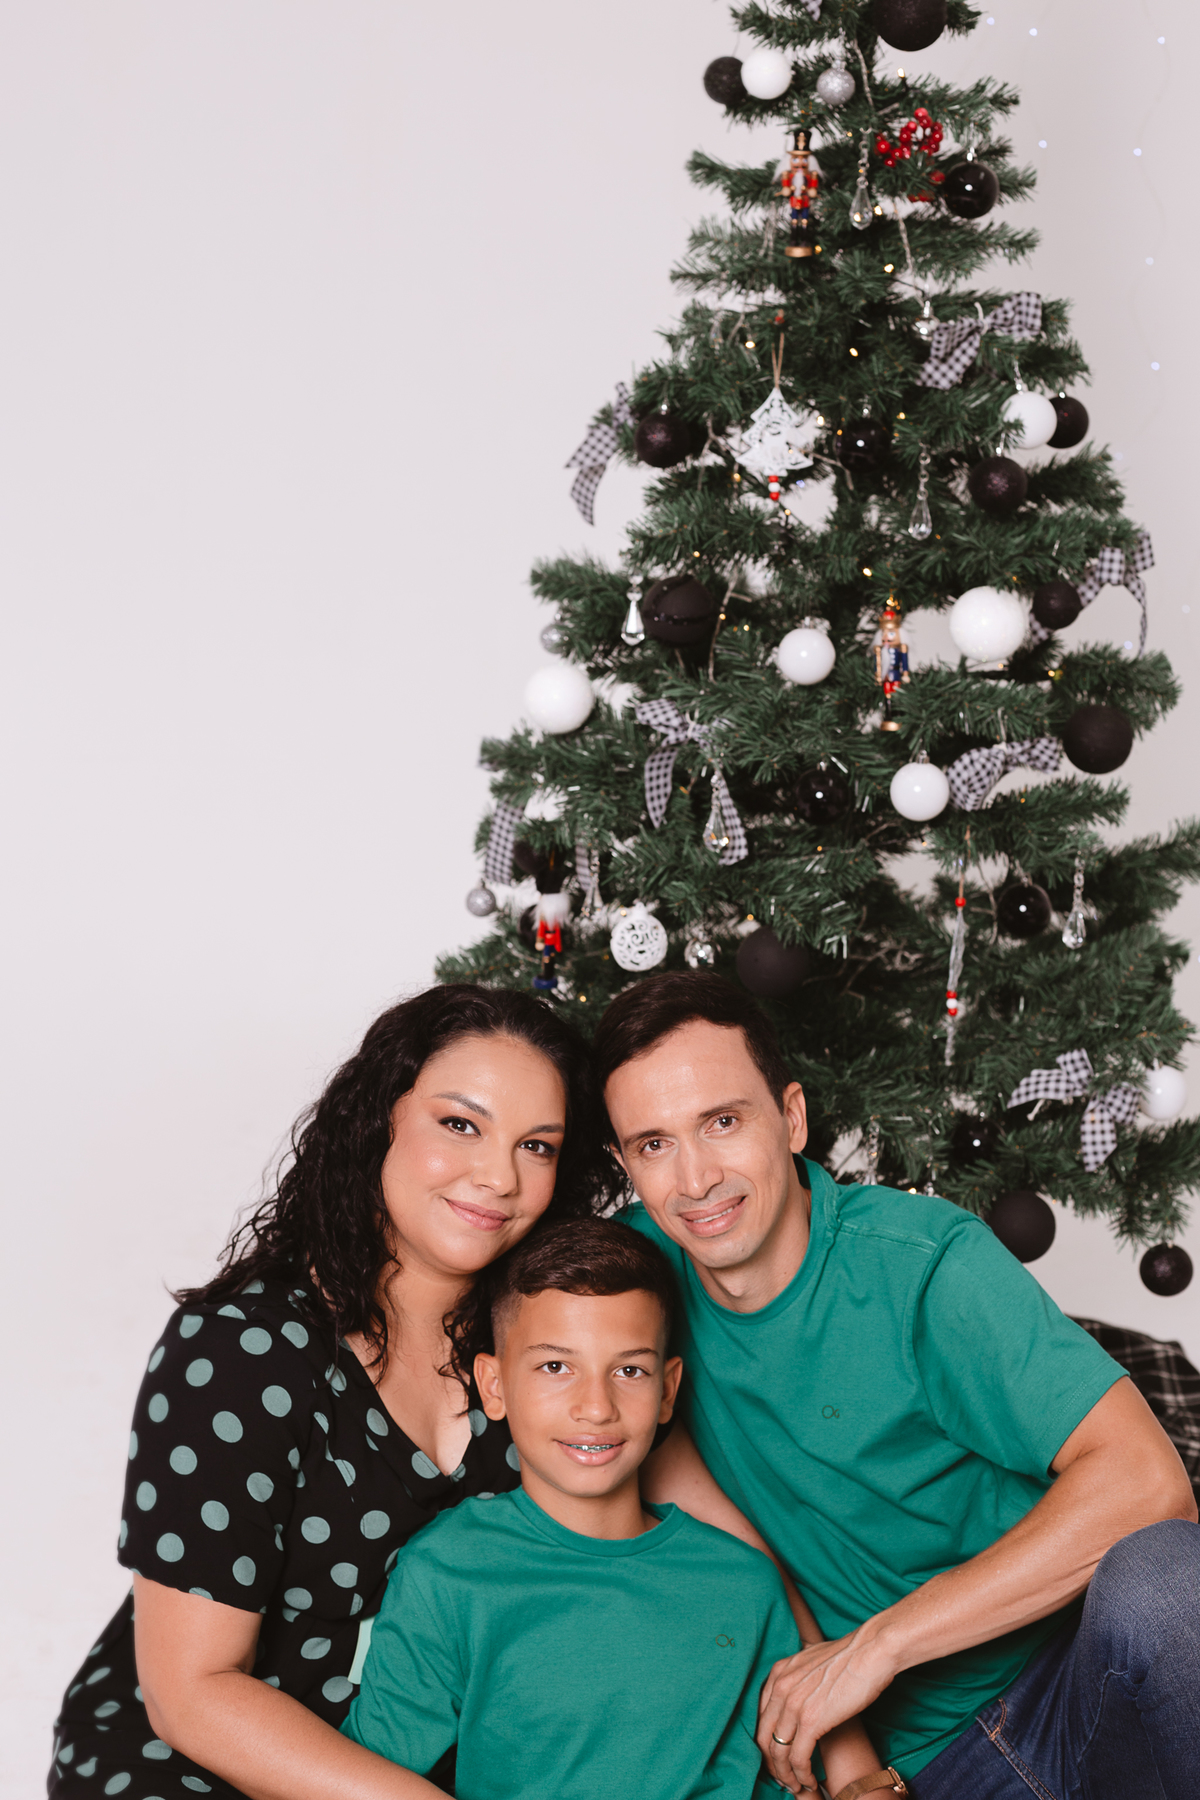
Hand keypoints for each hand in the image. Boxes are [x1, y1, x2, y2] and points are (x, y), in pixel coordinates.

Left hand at [756, 1626, 894, 1794]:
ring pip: (778, 1752)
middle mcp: (780, 1687)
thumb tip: (803, 1693)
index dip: (768, 1743)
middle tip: (783, 1779)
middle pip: (764, 1737)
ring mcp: (793, 1704)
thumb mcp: (813, 1662)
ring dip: (786, 1775)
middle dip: (772, 1764)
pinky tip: (810, 1782)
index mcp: (778, 1673)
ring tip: (796, 1786)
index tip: (777, 1757)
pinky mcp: (811, 1720)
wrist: (871, 1651)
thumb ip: (800, 1678)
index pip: (762, 1717)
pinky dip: (801, 1775)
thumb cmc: (851, 1656)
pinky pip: (798, 1758)